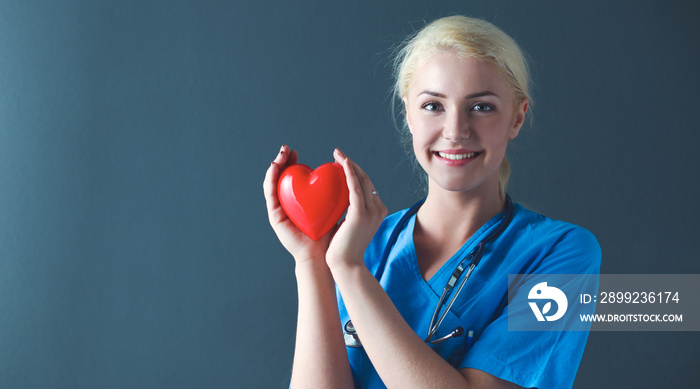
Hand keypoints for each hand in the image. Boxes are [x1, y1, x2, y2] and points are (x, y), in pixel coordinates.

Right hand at [263, 145, 332, 262]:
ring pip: (272, 183)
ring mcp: (278, 210)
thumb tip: (344, 169)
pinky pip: (270, 194)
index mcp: (297, 201)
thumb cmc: (330, 232)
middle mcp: (285, 204)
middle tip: (287, 148)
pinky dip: (271, 178)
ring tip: (280, 154)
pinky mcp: (274, 216)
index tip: (296, 151)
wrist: (322, 254)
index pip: (292, 178)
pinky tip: (274, 167)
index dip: (292, 163)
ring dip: (275, 166)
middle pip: (280, 178)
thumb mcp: (333, 205)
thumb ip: (334, 190)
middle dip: (282, 160)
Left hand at [325, 149, 387, 269]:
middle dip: (352, 164)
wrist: (347, 265)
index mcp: (378, 210)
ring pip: (361, 180)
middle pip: (365, 179)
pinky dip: (349, 173)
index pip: (367, 185)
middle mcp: (378, 208)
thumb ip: (351, 214)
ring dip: (349, 164)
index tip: (342, 162)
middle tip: (337, 153)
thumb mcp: (351, 227)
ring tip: (337, 154)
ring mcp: (371, 211)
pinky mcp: (360, 213)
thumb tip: (342, 204)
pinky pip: (355, 187)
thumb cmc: (345, 249)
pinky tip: (342, 163)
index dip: (355, 171)